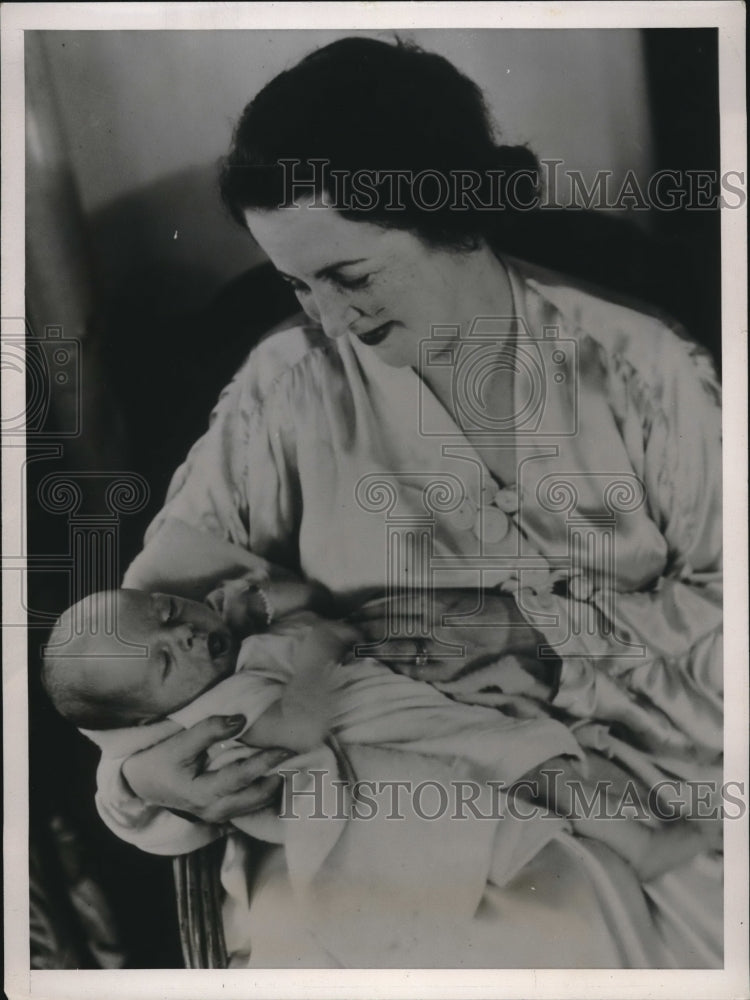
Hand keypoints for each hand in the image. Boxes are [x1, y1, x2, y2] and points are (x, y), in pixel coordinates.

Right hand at [122, 715, 293, 823]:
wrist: (140, 784)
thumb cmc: (159, 761)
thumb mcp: (179, 742)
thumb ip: (210, 729)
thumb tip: (241, 720)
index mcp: (202, 793)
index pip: (242, 776)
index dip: (265, 762)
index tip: (286, 749)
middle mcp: (213, 810)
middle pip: (255, 798)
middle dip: (278, 781)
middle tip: (300, 763)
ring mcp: (217, 816)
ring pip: (254, 806)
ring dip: (275, 790)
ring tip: (294, 771)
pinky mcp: (219, 814)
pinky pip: (248, 808)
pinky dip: (265, 796)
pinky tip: (278, 781)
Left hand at [350, 589, 544, 681]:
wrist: (526, 635)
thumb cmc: (492, 613)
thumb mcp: (460, 598)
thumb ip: (429, 601)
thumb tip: (393, 605)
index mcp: (438, 602)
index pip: (392, 605)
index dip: (368, 610)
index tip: (350, 614)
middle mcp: (436, 624)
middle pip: (388, 626)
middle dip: (362, 630)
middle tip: (342, 633)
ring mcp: (442, 649)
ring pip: (397, 648)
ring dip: (372, 649)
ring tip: (352, 651)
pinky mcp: (450, 672)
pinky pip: (416, 671)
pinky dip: (396, 668)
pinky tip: (382, 668)